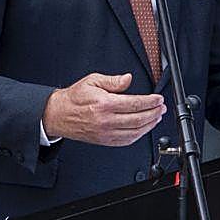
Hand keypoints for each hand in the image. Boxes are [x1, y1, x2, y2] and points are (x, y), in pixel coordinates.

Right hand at [41, 73, 165, 146]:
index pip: (134, 104)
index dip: (150, 101)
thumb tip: (128, 79)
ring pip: (135, 132)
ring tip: (156, 117)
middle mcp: (106, 120)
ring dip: (150, 125)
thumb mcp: (92, 81)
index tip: (158, 98)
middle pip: (138, 119)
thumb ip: (113, 81)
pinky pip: (127, 141)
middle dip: (154, 113)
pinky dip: (139, 135)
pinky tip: (144, 128)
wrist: (59, 114)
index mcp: (104, 104)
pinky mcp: (105, 141)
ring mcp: (106, 133)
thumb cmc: (74, 98)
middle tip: (161, 107)